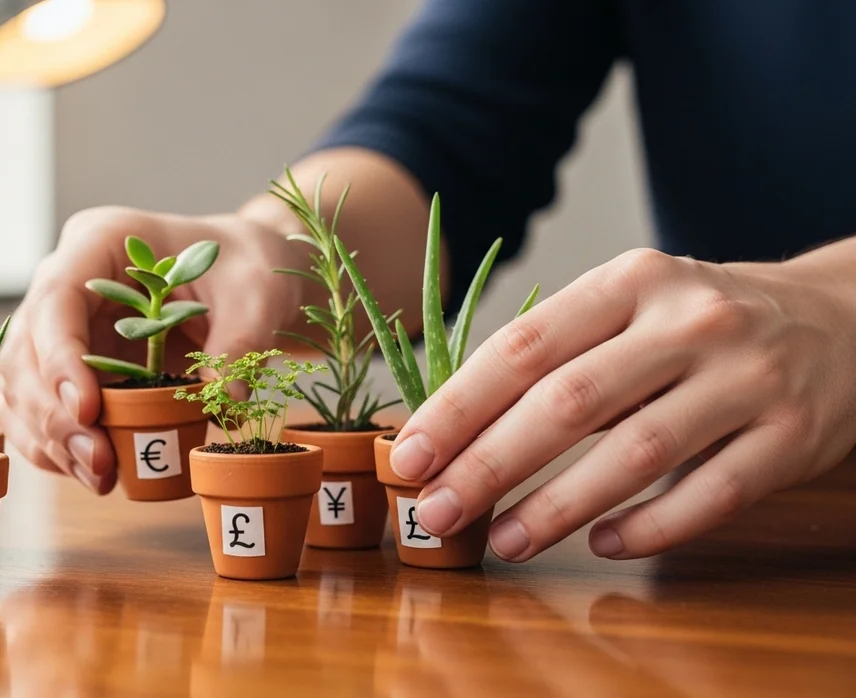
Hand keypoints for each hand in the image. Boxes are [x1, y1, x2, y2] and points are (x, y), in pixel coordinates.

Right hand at [0, 206, 304, 493]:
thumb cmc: (246, 269)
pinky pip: (37, 409)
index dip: (60, 357)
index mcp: (101, 241)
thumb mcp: (257, 294)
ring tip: (100, 478)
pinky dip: (54, 445)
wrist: (245, 279)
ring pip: (21, 386)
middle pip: (26, 349)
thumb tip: (223, 400)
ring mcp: (61, 326)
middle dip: (53, 413)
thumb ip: (240, 340)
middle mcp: (67, 280)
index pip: (56, 298)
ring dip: (49, 438)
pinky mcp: (66, 365)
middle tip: (98, 461)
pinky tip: (91, 473)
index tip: (87, 409)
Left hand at [389, 248, 855, 560]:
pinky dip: (650, 527)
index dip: (458, 406)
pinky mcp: (792, 436)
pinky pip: (710, 494)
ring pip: (636, 452)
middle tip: (436, 511)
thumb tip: (451, 430)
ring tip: (503, 539)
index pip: (524, 346)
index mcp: (631, 281)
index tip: (409, 455)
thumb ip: (557, 357)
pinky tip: (602, 543)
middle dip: (489, 463)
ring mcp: (747, 378)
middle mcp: (689, 321)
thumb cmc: (702, 322)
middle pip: (569, 401)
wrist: (844, 318)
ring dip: (558, 506)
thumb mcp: (632, 307)